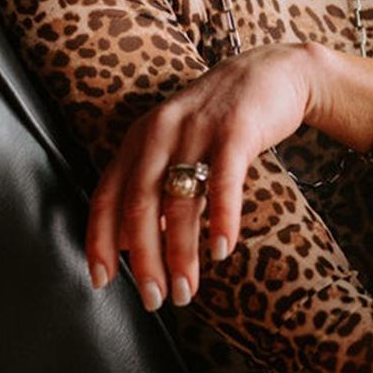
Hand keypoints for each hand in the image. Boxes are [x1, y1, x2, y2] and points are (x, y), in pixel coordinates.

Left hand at [85, 42, 315, 308]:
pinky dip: (221, 219)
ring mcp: (197, 129)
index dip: (100, 240)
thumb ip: (153, 190)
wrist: (273, 72)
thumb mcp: (177, 147)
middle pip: (139, 205)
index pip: (107, 195)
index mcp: (139, 139)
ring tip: (187, 290)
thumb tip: (130, 244)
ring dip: (182, 253)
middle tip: (154, 299)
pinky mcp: (235, 130)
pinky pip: (224, 182)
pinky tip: (221, 250)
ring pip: (180, 201)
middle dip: (144, 259)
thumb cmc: (222, 121)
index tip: (102, 280)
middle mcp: (160, 133)